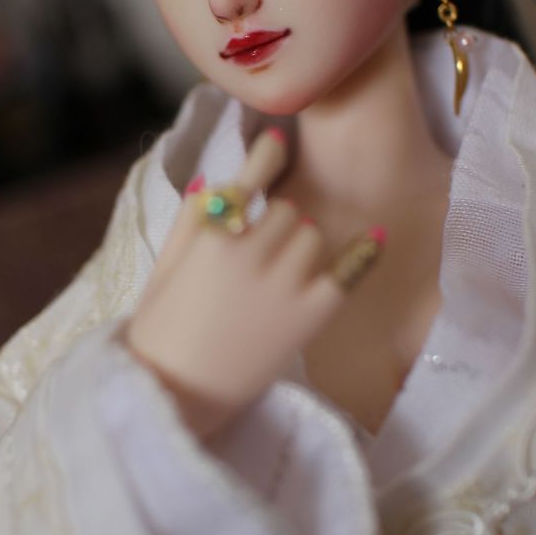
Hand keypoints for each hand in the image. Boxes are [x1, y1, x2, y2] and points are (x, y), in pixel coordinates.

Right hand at [126, 129, 383, 440]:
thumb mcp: (164, 268)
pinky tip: (376, 238)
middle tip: (266, 241)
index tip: (279, 139)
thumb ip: (190, 220)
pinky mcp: (308, 318)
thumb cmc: (159, 331)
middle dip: (277, 219)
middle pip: (286, 210)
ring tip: (287, 265)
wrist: (172, 395)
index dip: (266, 155)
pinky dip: (363, 254)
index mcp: (211, 238)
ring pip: (312, 235)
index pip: (249, 179)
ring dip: (302, 242)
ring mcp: (283, 286)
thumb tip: (215, 177)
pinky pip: (347, 274)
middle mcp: (251, 254)